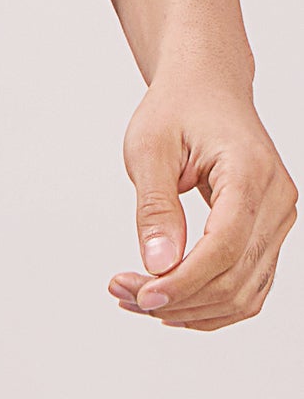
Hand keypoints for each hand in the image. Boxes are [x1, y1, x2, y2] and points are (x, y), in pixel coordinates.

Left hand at [110, 76, 297, 329]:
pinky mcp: (266, 233)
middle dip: (176, 298)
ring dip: (189, 308)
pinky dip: (207, 303)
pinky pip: (247, 286)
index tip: (140, 295)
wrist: (206, 89)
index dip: (184, 281)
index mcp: (250, 173)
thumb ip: (155, 207)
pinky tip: (165, 299)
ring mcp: (277, 220)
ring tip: (133, 297)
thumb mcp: (149, 149)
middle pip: (235, 278)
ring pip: (243, 293)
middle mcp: (276, 201)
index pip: (225, 246)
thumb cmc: (177, 110)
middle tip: (121, 292)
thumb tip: (158, 262)